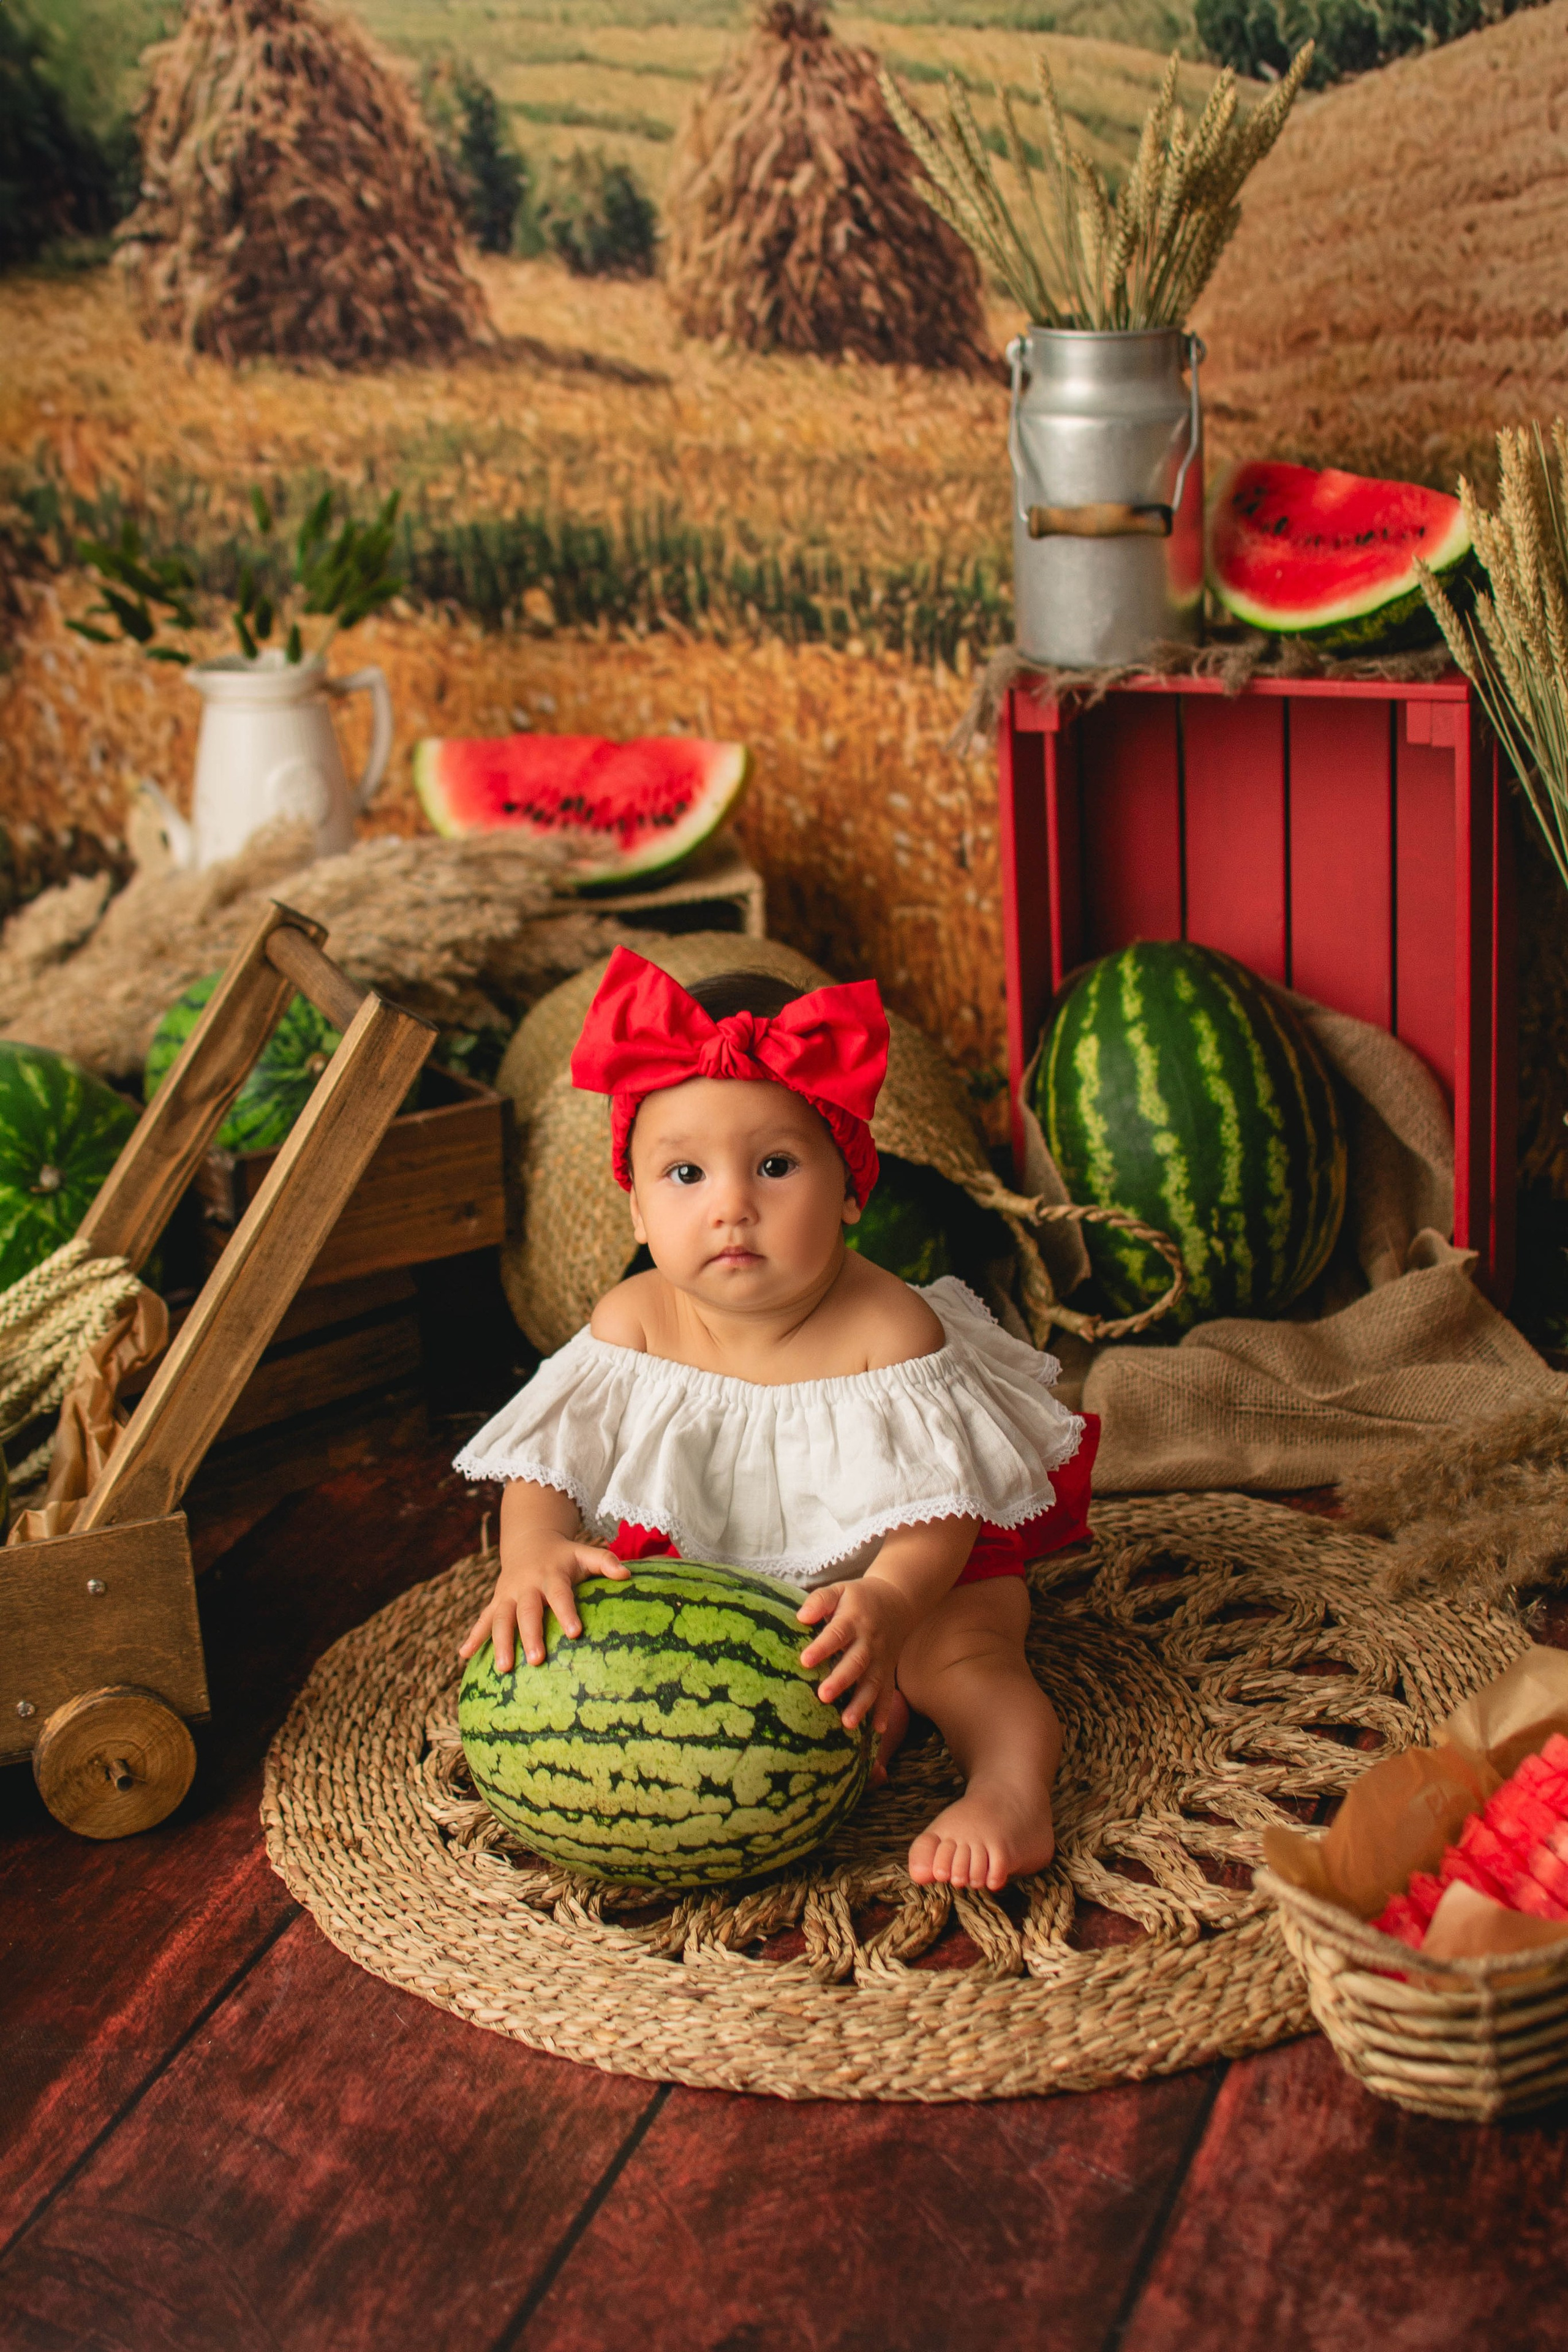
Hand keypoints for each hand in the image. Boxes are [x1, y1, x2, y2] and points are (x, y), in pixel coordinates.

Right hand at [458, 1528, 628, 1672]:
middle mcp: (527, 1586)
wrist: (530, 1542)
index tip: (575, 1632)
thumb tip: (628, 1574)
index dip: (566, 1612)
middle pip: (527, 1611)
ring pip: (501, 1619)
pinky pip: (482, 1620)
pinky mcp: (496, 1602)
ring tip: (504, 1668)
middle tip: (537, 1660)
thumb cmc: (564, 1556)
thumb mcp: (584, 1553)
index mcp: (551, 1575)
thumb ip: (606, 1561)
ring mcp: (508, 1595)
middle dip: (530, 1635)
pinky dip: (473, 1637)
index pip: (560, 1595)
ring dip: (500, 1643)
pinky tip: (463, 1657)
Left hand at [796, 1577, 914, 1733]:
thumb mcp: (840, 1589)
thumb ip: (820, 1600)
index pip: (837, 1634)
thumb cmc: (859, 1598)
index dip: (822, 1647)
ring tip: (847, 1724)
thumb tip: (801, 1617)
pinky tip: (877, 1730)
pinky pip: (887, 1692)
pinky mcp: (888, 1670)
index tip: (804, 1660)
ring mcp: (881, 1658)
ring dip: (861, 1704)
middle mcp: (869, 1641)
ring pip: (872, 1683)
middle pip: (856, 1662)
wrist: (898, 1600)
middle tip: (823, 1696)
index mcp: (853, 1620)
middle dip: (841, 1680)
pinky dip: (885, 1711)